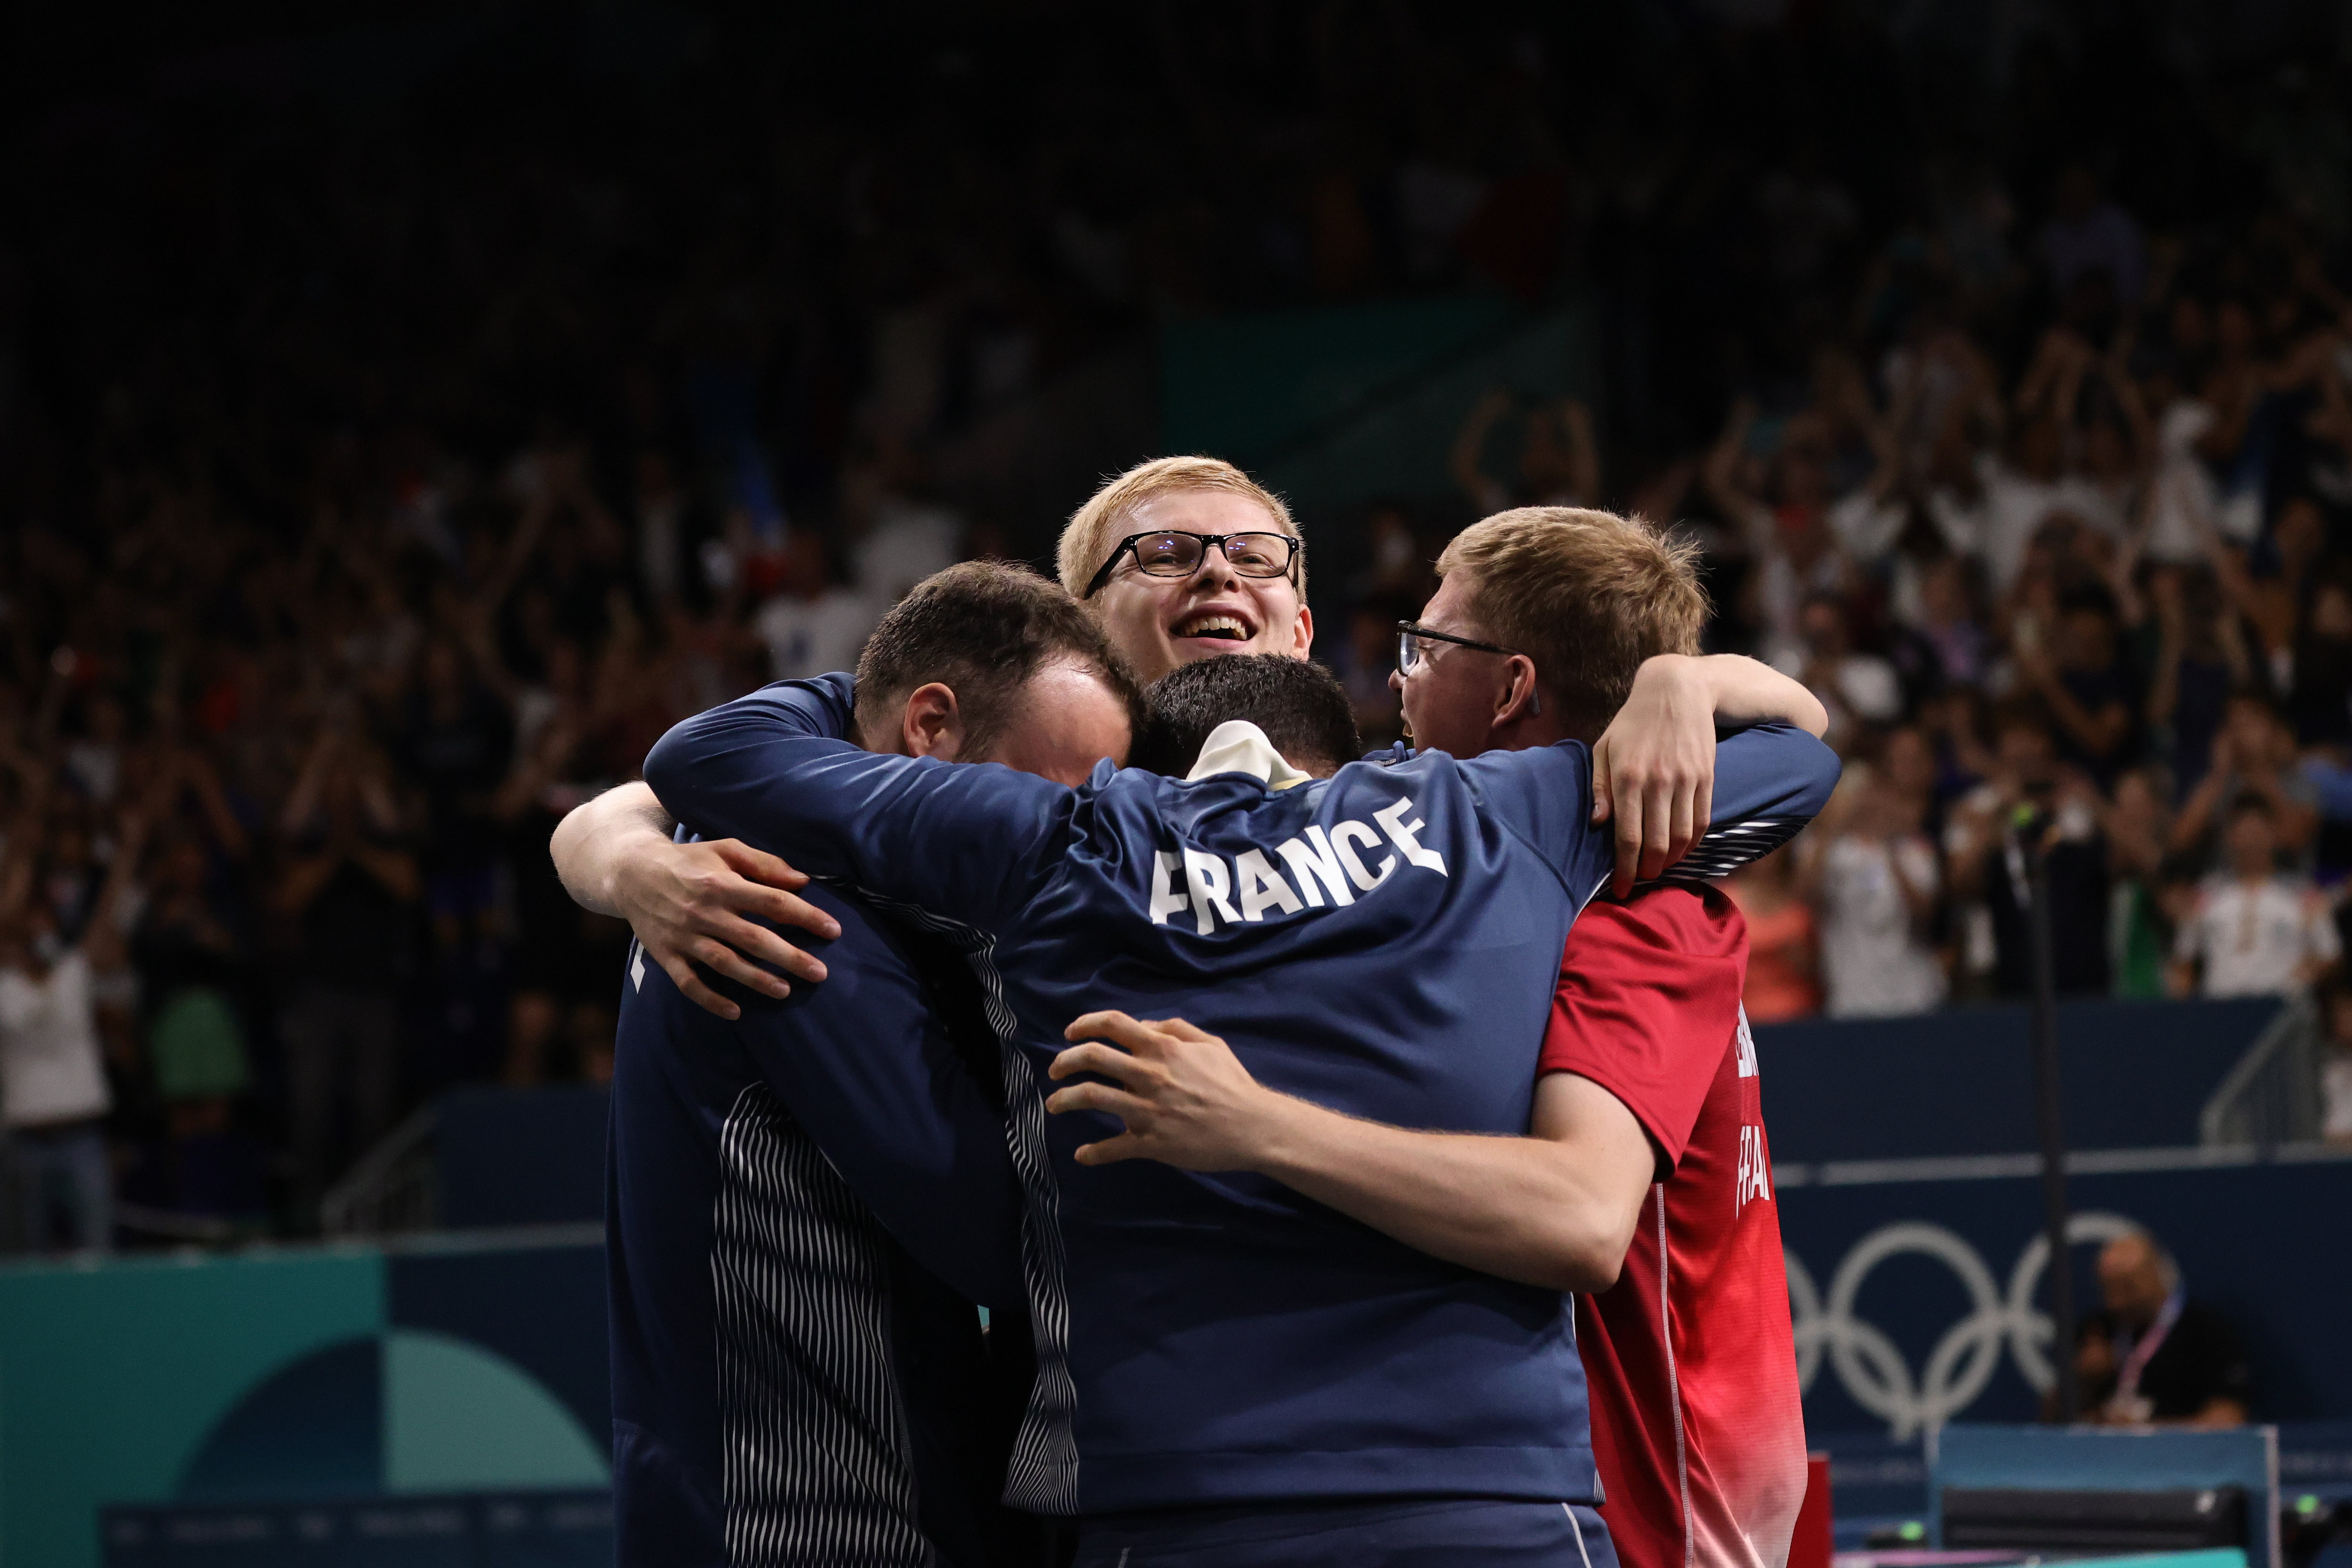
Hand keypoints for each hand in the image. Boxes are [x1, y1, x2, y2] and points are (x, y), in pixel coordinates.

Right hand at [612, 838, 841, 1018]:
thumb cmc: (689, 860)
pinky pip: (689, 983)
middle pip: (754, 938)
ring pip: (724, 963)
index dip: (805, 916)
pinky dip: (710, 999)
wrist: (631, 872)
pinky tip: (735, 1012)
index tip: (833, 931)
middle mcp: (704, 912)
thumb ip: (764, 864)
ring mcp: (684, 936)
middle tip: (820, 973)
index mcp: (723, 883)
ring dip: (756, 980)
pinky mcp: (666, 955)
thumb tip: (802, 881)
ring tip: (785, 991)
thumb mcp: (726, 849)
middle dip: (790, 957)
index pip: (772, 902)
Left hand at [1046, 1011, 1288, 1170]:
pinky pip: (1112, 1148)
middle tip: (1055, 1071)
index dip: (1084, 1024)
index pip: (1112, 1024)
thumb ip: (1175, 1028)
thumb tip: (1143, 1027)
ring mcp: (1148, 1110)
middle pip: (1092, 1057)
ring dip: (1063, 1100)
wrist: (1254, 1127)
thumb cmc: (1233, 1084)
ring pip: (1091, 1098)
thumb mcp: (1210, 1044)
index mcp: (1162, 1048)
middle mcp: (1149, 1075)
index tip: (1070, 1034)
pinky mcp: (1151, 1143)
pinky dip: (1092, 1153)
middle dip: (1063, 1061)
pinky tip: (1083, 1155)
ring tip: (1054, 1105)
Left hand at [1590, 655, 1714, 895]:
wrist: (1676, 690)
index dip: (1625, 869)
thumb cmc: (1633, 723)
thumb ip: (1600, 786)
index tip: (1622, 888)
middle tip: (1641, 879)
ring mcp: (1685, 780)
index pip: (1627, 836)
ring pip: (1682, 837)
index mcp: (1627, 776)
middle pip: (1656, 844)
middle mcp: (1657, 781)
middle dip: (1648, 871)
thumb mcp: (1605, 747)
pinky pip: (1702, 821)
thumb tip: (1598, 823)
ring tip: (1660, 868)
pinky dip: (1692, 843)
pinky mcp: (1706, 777)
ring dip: (1671, 861)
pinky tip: (1681, 850)